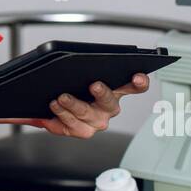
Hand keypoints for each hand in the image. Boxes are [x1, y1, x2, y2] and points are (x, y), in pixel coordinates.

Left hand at [17, 74, 151, 137]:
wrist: (53, 107)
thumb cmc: (73, 87)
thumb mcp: (79, 75)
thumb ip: (81, 67)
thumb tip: (75, 60)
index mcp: (114, 90)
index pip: (134, 86)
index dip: (139, 83)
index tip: (137, 77)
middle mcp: (108, 108)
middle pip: (109, 102)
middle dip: (102, 93)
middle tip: (94, 85)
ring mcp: (96, 121)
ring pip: (86, 114)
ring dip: (72, 106)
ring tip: (60, 98)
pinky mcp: (82, 131)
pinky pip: (71, 126)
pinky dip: (60, 117)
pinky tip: (51, 112)